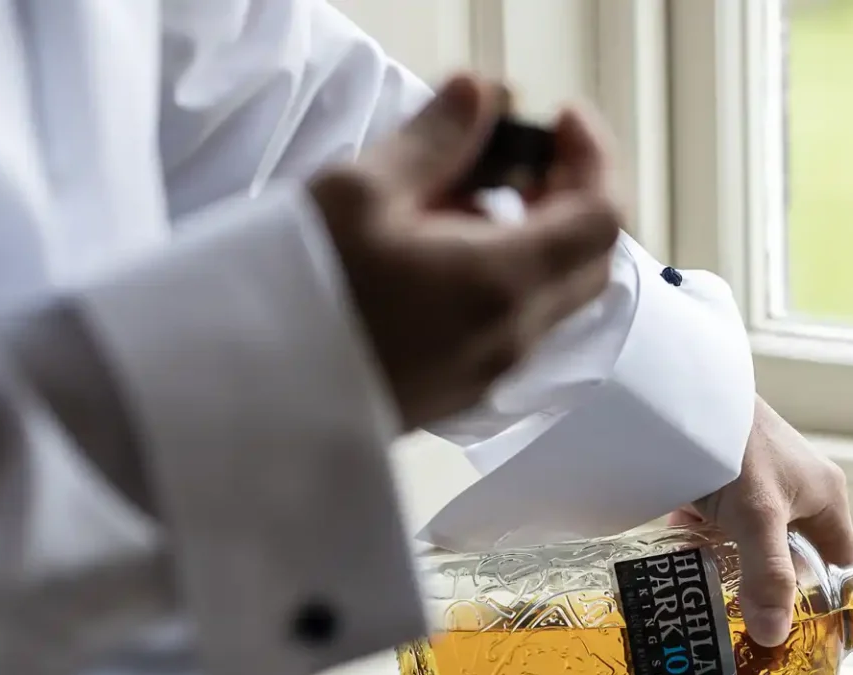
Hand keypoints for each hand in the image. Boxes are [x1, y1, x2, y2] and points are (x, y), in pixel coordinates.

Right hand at [308, 76, 622, 428]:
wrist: (251, 401)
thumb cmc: (300, 297)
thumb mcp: (360, 192)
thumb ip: (437, 139)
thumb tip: (483, 95)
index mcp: (503, 283)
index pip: (601, 216)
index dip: (592, 157)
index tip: (558, 119)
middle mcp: (513, 336)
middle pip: (590, 258)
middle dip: (572, 194)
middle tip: (521, 152)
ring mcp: (492, 372)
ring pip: (555, 293)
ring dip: (537, 235)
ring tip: (465, 195)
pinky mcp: (463, 390)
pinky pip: (516, 323)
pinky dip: (507, 274)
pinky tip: (440, 248)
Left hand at [680, 398, 852, 646]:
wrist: (689, 393)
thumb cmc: (740, 448)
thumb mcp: (758, 519)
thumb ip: (768, 577)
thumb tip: (775, 636)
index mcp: (827, 496)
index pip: (842, 562)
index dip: (829, 598)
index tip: (807, 634)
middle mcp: (801, 489)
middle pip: (794, 555)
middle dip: (770, 585)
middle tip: (750, 624)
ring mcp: (762, 482)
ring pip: (754, 540)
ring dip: (732, 562)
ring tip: (711, 596)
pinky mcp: (727, 476)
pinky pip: (722, 521)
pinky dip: (705, 537)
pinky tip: (684, 555)